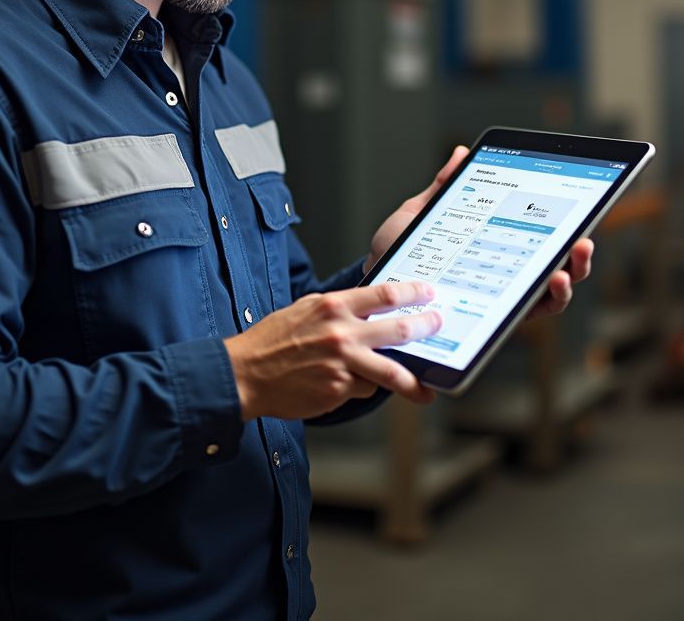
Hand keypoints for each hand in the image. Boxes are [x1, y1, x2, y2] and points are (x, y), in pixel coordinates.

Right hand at [224, 282, 440, 420]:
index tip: (428, 294)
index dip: (413, 294)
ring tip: (424, 390)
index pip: (384, 295)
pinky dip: (361, 386)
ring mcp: (342, 364)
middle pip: (398, 331)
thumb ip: (338, 310)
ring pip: (389, 371)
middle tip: (437, 328)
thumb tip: (369, 310)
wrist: (246, 373)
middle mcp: (341, 333)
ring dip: (411, 381)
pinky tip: (346, 385)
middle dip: (425, 329)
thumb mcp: (305, 310)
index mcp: (333, 307)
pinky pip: (362, 388)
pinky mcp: (338, 389)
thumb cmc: (273, 340)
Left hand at [363, 145, 593, 319]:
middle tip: (583, 241)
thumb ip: (446, 187)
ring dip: (568, 281)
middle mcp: (505, 273)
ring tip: (565, 269)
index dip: (565, 225)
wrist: (373, 282)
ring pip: (550, 295)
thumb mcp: (422, 213)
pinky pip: (524, 315)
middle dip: (579, 257)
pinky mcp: (489, 318)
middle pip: (557, 267)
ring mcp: (500, 298)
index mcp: (497, 244)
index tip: (580, 208)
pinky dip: (542, 302)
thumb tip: (462, 153)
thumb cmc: (398, 249)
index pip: (540, 236)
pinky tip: (545, 285)